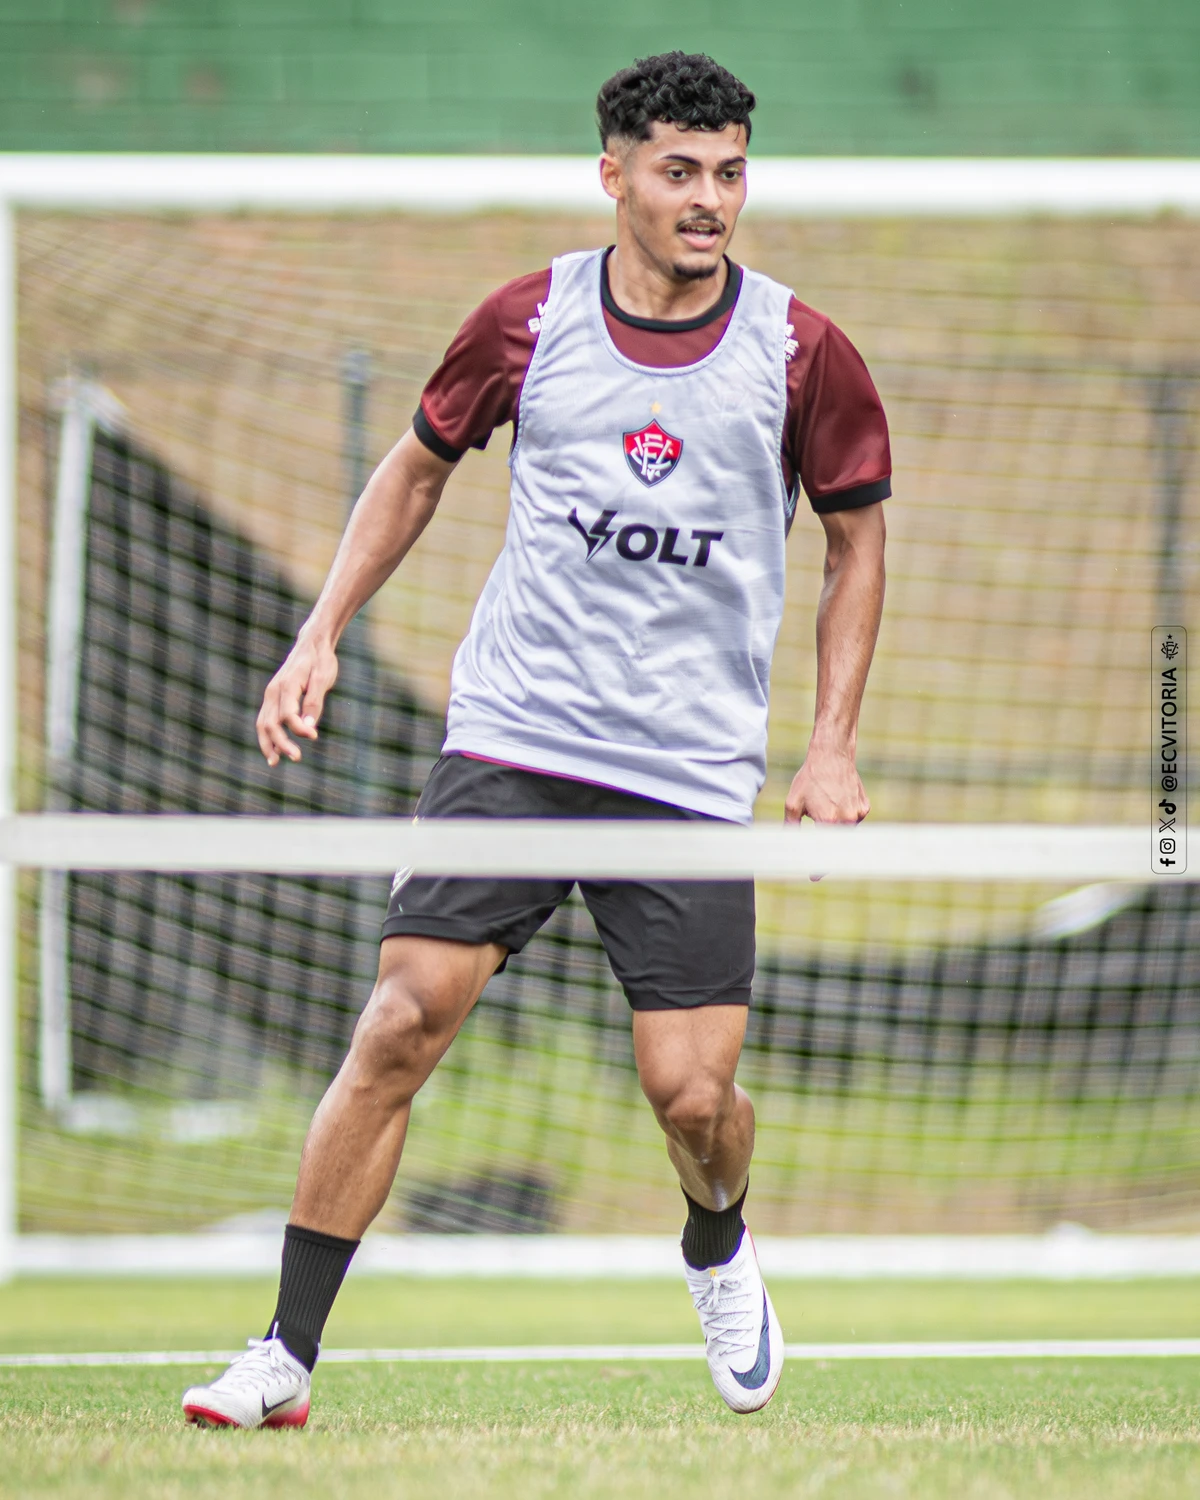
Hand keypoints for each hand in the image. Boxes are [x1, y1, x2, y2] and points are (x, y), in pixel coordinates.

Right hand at [256, 633, 338, 766]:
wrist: (312, 643)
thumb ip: (314, 703)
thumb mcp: (323, 679)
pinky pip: (265, 719)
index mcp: (287, 685)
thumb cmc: (321, 660)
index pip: (288, 714)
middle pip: (270, 723)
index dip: (299, 729)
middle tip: (296, 758)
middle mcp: (274, 691)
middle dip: (280, 743)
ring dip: (268, 744)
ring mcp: (270, 694)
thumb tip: (308, 729)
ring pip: (262, 723)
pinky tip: (273, 750)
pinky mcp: (272, 697)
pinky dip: (267, 736)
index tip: (314, 736)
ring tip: (274, 762)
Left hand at [785, 746, 869, 881]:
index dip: (819, 868)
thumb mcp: (793, 804)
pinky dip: (844, 818)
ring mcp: (858, 814)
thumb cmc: (810, 779)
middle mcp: (847, 820)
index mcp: (828, 821)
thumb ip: (791, 828)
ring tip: (824, 809)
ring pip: (846, 832)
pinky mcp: (864, 807)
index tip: (814, 877)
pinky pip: (853, 820)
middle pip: (837, 844)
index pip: (825, 853)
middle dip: (827, 849)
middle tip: (817, 852)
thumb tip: (787, 847)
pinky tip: (835, 802)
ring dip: (835, 830)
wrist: (832, 756)